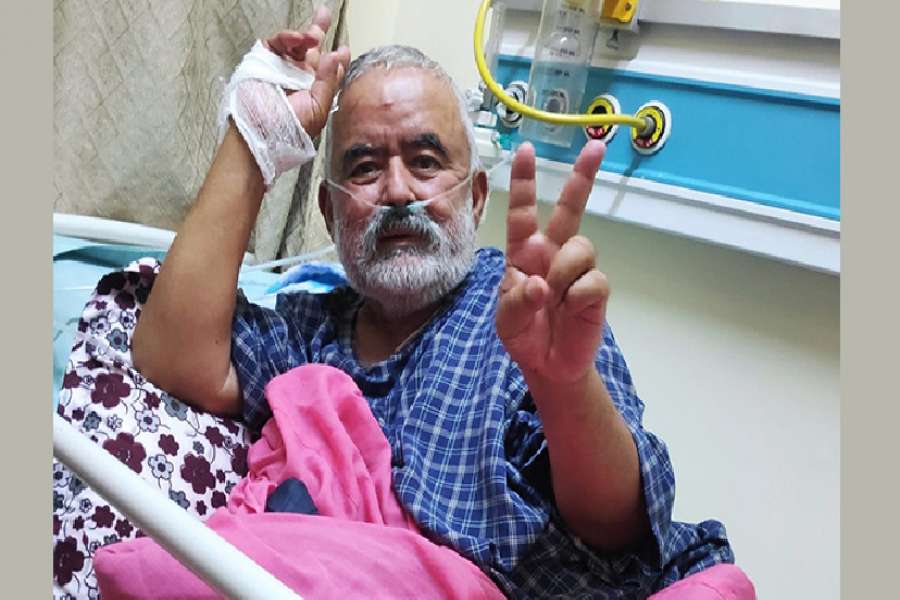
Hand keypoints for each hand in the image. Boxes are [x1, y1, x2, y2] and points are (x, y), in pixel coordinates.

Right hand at [263, 6, 350, 137]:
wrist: (262, 130)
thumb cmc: (290, 127)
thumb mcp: (318, 108)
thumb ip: (329, 82)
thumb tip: (336, 57)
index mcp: (313, 89)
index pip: (328, 69)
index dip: (337, 58)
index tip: (344, 50)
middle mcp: (297, 75)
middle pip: (311, 49)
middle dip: (318, 31)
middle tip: (324, 14)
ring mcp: (281, 66)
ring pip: (296, 44)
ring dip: (306, 36)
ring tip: (313, 35)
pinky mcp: (264, 59)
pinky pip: (278, 43)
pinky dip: (288, 37)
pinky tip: (298, 38)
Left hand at [496, 141, 609, 385]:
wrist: (548, 365)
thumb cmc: (523, 335)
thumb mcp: (506, 320)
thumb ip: (516, 300)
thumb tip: (540, 284)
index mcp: (524, 253)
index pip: (523, 212)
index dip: (525, 182)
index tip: (526, 150)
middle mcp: (553, 253)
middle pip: (570, 209)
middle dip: (582, 177)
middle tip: (596, 146)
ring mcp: (577, 270)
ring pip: (581, 247)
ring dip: (565, 273)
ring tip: (555, 299)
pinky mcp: (596, 290)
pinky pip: (593, 280)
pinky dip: (579, 296)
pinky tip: (572, 310)